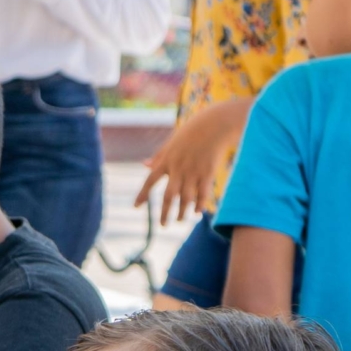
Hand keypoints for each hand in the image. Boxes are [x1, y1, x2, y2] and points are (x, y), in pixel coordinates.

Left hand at [134, 99, 250, 223]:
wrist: (215, 124)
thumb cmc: (191, 132)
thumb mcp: (171, 142)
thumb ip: (158, 156)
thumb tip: (144, 165)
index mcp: (166, 160)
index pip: (150, 181)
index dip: (142, 195)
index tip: (136, 207)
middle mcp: (178, 168)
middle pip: (168, 196)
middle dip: (165, 213)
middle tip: (163, 226)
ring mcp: (193, 171)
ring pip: (186, 198)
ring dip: (182, 212)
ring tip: (180, 221)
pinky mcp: (208, 172)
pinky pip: (203, 194)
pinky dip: (199, 205)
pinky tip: (197, 212)